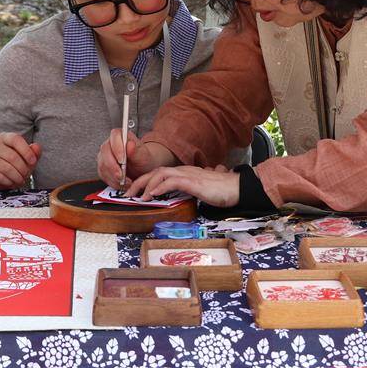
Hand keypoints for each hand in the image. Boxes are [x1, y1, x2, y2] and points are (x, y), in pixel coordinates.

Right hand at [0, 133, 41, 188]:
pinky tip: (12, 183)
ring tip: (21, 181)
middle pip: (12, 156)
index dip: (26, 151)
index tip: (33, 162)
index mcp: (5, 137)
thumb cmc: (16, 164)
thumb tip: (36, 147)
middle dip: (23, 168)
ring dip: (16, 177)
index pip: (15, 139)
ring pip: (5, 168)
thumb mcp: (27, 157)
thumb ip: (34, 152)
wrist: (0, 176)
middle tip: (27, 175)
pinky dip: (8, 181)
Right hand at [97, 129, 175, 187]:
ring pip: (103, 165)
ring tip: (126, 182)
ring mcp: (104, 156)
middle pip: (105, 152)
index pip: (115, 136)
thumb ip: (137, 151)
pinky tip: (122, 184)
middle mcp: (110, 144)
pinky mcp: (103, 168)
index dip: (117, 148)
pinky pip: (103, 175)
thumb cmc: (144, 159)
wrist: (143, 169)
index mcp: (121, 136)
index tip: (122, 161)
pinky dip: (113, 182)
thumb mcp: (145, 156)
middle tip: (122, 176)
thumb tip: (129, 144)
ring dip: (113, 177)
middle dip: (113, 167)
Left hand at [123, 165, 239, 207]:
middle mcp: (184, 171)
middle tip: (128, 194)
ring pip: (161, 174)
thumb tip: (179, 195)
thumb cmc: (222, 191)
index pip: (160, 173)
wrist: (238, 188)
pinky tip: (153, 194)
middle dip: (139, 182)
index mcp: (185, 173)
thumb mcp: (200, 191)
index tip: (135, 192)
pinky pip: (173, 181)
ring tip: (138, 196)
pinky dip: (160, 187)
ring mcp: (189, 175)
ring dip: (146, 185)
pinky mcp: (194, 182)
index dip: (145, 181)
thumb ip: (189, 190)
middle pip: (156, 172)